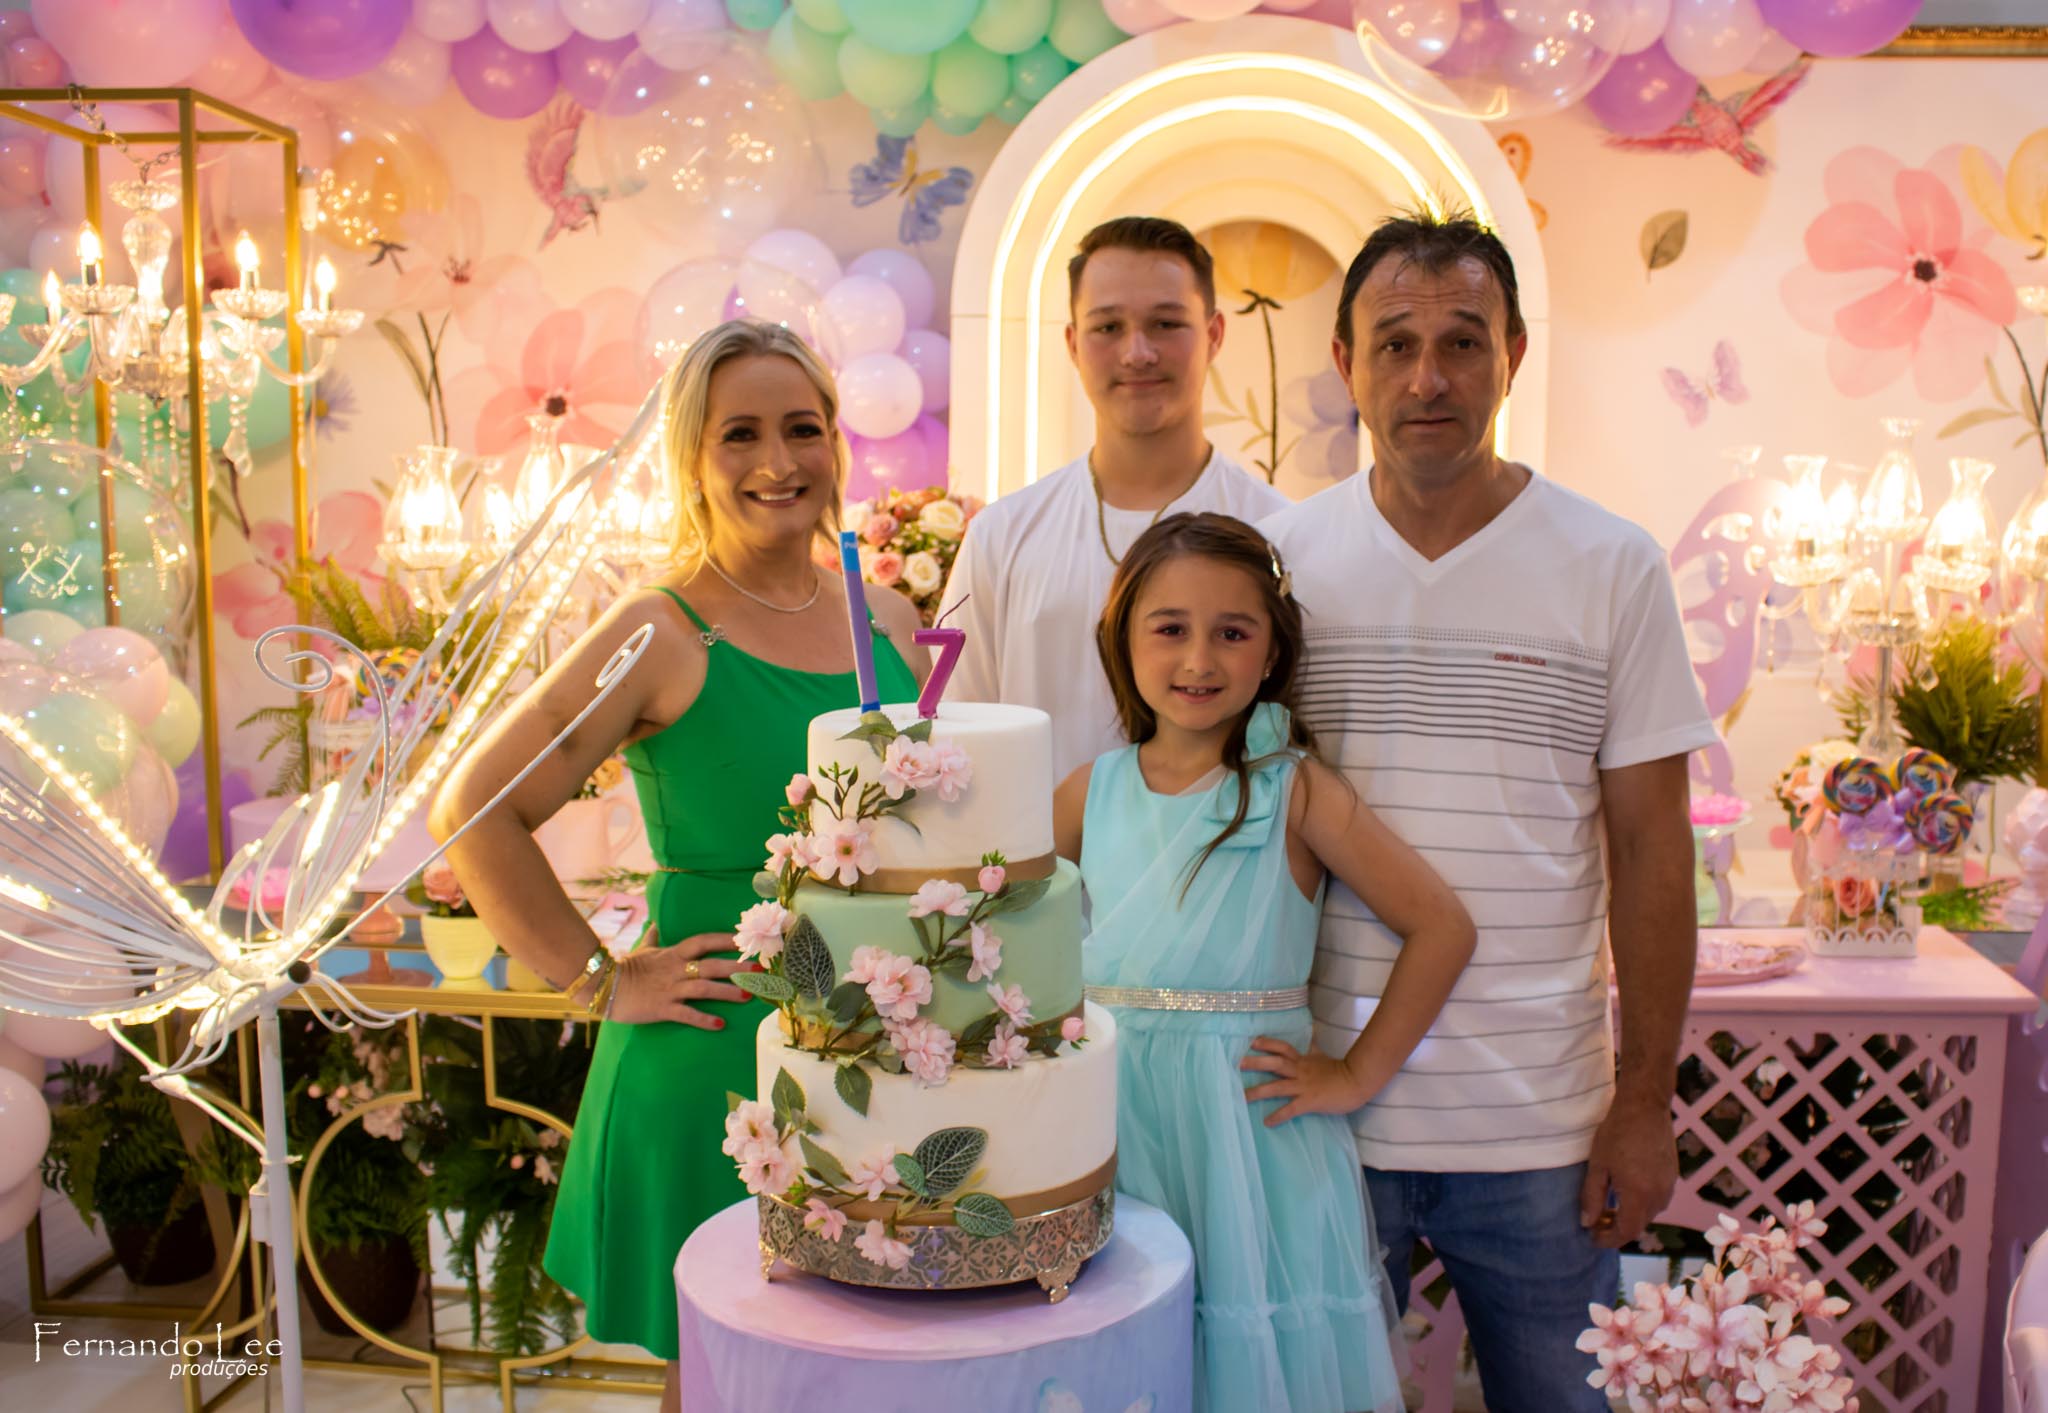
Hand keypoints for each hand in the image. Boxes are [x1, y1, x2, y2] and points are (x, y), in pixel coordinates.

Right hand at [606, 930, 752, 1027]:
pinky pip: (686, 1014)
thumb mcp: (642, 950)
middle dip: (736, 968)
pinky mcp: (663, 1008)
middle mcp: (676, 969)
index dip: (725, 939)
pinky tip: (720, 1024)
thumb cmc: (626, 967)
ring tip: (748, 996)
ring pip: (704, 988)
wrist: (603, 986)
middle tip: (759, 971)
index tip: (746, 939)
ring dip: (727, 992)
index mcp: (674, 953)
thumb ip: (653, 938)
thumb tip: (657, 924)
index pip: (704, 941)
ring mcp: (670, 989)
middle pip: (711, 965)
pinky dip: (704, 1019)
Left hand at [1239, 1036, 1374, 1126]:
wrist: (1357, 1082)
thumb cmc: (1339, 1070)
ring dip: (1259, 1091)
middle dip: (1256, 1063)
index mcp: (1302, 1060)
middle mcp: (1300, 1070)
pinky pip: (1291, 1109)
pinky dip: (1279, 1115)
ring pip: (1278, 1086)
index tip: (1251, 1041)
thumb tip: (1311, 1030)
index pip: (1282, 1047)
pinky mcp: (1310, 1101)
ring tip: (1242, 1097)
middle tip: (1238, 1063)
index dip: (1267, 1043)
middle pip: (1275, 1063)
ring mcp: (1304, 1086)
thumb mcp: (1322, 1055)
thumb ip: (1312, 1045)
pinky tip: (1267, 1122)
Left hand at [1579, 1095, 1676, 1247]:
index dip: (1608, 1239)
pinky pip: (1656, 1201)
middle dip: (1616, 1229)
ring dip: (1628, 1217)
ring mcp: (1668, 1187)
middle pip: (1638, 1226)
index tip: (1593, 1238)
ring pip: (1647, 1214)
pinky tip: (1624, 1194)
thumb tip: (1587, 1223)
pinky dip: (1639, 1205)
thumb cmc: (1616, 1134)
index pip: (1626, 1232)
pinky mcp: (1672, 1177)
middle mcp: (1659, 1197)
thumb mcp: (1598, 1166)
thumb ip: (1592, 1197)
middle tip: (1594, 1223)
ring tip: (1606, 1209)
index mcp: (1639, 1196)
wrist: (1645, 1107)